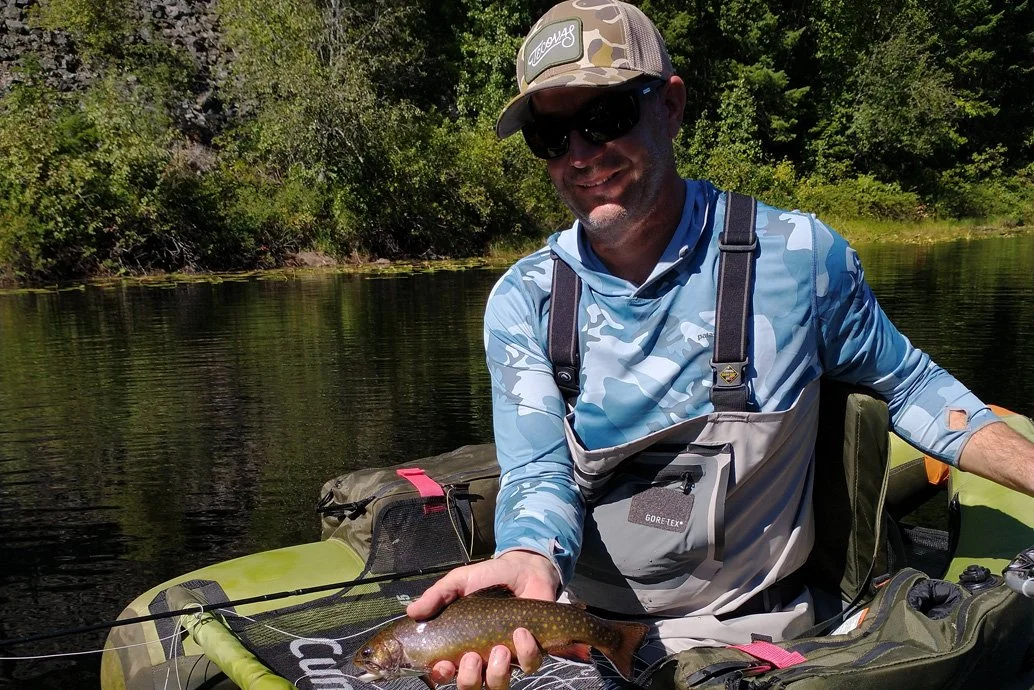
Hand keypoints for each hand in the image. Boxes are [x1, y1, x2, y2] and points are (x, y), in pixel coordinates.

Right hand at [406, 550, 559, 689]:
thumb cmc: (488, 578)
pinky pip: (528, 665)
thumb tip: (412, 611)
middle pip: (471, 687)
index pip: (446, 672)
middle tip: (472, 657)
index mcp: (460, 644)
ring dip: (497, 672)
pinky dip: (525, 652)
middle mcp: (482, 657)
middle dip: (469, 679)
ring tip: (499, 648)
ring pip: (499, 685)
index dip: (442, 675)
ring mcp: (507, 657)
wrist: (522, 569)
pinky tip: (521, 632)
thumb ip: (436, 596)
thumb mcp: (459, 582)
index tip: (444, 664)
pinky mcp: (531, 651)